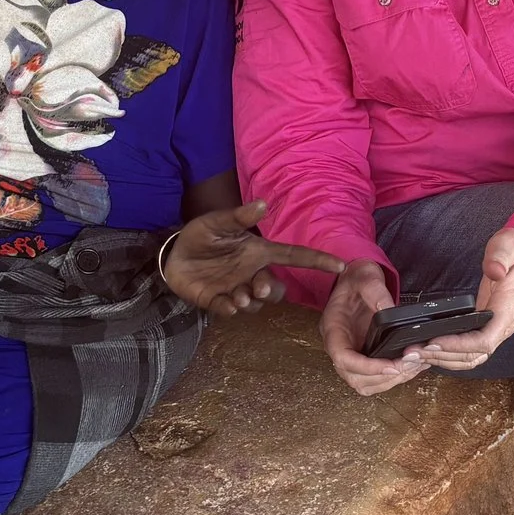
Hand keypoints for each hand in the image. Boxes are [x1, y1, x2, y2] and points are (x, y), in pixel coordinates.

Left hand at [159, 201, 346, 315]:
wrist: (173, 254)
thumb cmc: (202, 236)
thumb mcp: (218, 222)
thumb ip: (240, 216)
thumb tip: (262, 203)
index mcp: (259, 252)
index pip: (294, 257)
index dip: (317, 260)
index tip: (340, 265)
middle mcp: (252, 273)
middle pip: (276, 289)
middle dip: (272, 291)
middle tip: (259, 287)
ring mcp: (236, 289)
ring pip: (256, 304)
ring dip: (250, 301)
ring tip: (238, 296)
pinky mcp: (218, 301)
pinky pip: (230, 311)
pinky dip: (230, 309)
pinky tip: (226, 303)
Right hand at [319, 261, 429, 395]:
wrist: (356, 281)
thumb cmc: (357, 280)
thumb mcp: (366, 277)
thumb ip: (377, 293)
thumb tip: (392, 311)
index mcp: (333, 328)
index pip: (343, 359)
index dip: (367, 368)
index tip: (392, 367)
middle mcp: (338, 346)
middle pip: (355, 377)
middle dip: (384, 377)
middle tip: (411, 364)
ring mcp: (350, 354)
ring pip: (365, 384)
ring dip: (390, 382)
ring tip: (413, 367)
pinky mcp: (363, 357)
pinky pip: (373, 379)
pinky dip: (392, 379)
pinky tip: (409, 368)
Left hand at [413, 226, 513, 372]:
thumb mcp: (508, 247)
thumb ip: (500, 258)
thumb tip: (494, 271)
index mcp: (509, 311)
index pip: (485, 341)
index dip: (459, 345)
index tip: (435, 342)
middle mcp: (504, 326)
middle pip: (475, 355)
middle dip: (444, 356)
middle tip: (415, 352)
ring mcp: (496, 329)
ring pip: (472, 357)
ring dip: (444, 359)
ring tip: (417, 354)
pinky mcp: (487, 327)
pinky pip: (470, 349)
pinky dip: (450, 354)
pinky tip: (431, 351)